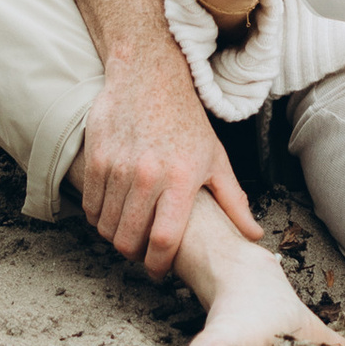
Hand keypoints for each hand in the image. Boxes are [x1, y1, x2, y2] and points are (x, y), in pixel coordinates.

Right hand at [76, 39, 260, 276]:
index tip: (158, 270)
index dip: (158, 265)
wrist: (150, 75)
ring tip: (127, 228)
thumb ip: (234, 201)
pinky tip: (112, 210)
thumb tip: (254, 235)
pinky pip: (90, 207)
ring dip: (115, 236)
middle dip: (134, 254)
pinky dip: (98, 217)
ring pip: (106, 226)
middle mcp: (148, 174)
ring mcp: (119, 166)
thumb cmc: (186, 121)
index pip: (164, 240)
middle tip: (141, 250)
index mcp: (181, 178)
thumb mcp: (215, 158)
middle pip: (129, 239)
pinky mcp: (96, 158)